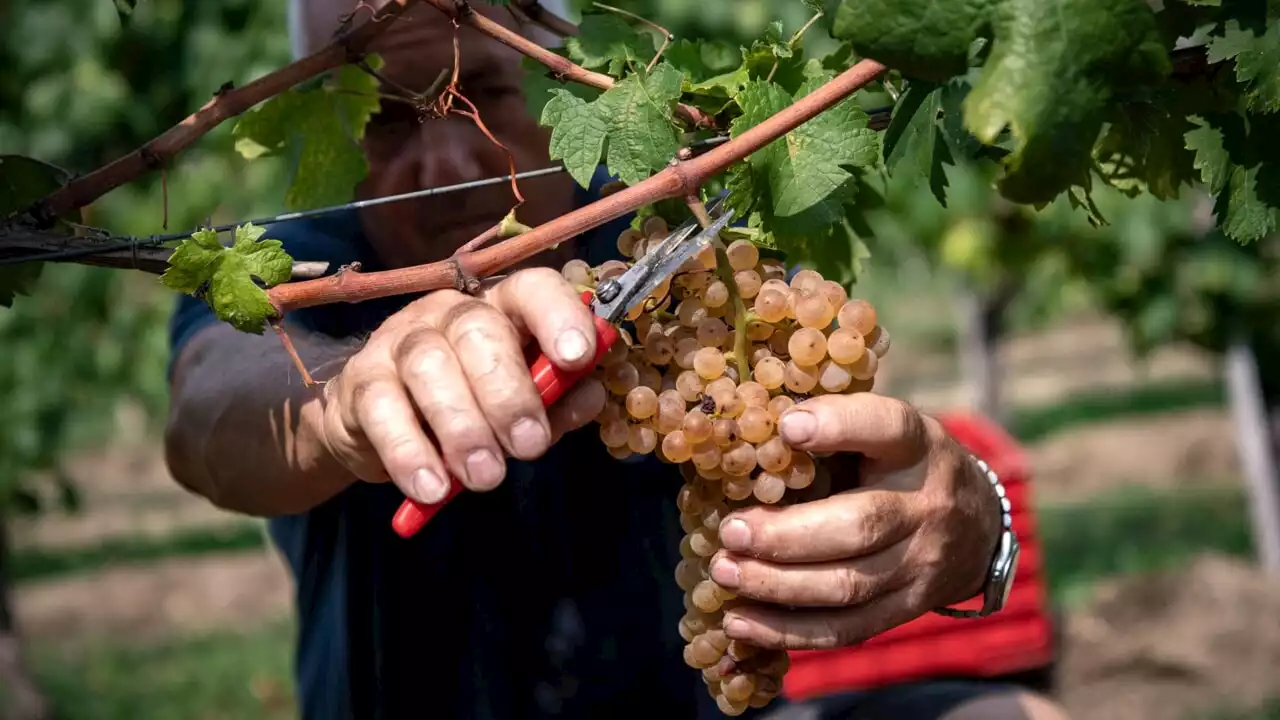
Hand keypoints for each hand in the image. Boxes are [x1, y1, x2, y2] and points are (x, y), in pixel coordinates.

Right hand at [318, 268, 606, 503]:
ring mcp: (399, 340)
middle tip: (528, 447)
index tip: (577, 356)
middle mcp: (449, 312)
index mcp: (502, 309)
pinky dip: (410, 452)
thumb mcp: (525, 405)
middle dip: (508, 391)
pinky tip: (433, 488)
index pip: (531, 288)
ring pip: (429, 366)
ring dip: (463, 426)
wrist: (378, 425)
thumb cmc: (472, 407)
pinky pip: (382, 409)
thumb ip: (558, 400)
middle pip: (477, 329)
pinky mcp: (362, 381)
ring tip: (485, 477)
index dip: (557, 315)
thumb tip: (590, 393)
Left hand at [708, 393, 1001, 649]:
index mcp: (917, 446)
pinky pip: (846, 629)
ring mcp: (920, 565)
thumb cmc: (903, 465)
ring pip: (848, 586)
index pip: (887, 428)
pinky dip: (788, 631)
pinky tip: (740, 620)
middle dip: (787, 534)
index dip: (839, 426)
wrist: (977, 525)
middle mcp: (925, 506)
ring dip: (777, 585)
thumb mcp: (886, 432)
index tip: (786, 426)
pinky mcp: (906, 609)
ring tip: (725, 571)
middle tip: (731, 531)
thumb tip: (749, 424)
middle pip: (860, 525)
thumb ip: (836, 426)